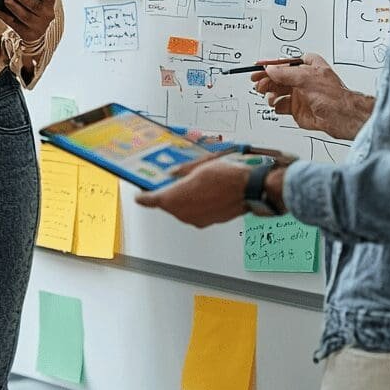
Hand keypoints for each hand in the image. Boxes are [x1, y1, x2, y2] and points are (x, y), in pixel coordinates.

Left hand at [0, 0, 56, 44]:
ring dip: (14, 7)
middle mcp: (46, 17)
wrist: (36, 31)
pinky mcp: (26, 34)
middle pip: (36, 7)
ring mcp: (37, 27)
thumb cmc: (33, 9)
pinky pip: (13, 24)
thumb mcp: (37, 1)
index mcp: (49, 6)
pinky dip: (4, 16)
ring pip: (25, 16)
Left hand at [135, 156, 253, 227]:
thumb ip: (182, 172)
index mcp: (175, 198)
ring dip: (182, 200)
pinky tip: (203, 193)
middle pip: (167, 205)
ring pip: (181, 210)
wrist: (249, 189)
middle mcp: (183, 212)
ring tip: (192, 185)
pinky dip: (194, 205)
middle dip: (167, 195)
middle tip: (169, 183)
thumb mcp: (199, 166)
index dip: (144, 197)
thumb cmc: (226, 176)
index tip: (139, 196)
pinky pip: (193, 214)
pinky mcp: (206, 222)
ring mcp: (195, 220)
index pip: (151, 200)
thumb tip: (172, 174)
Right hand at [250, 53, 373, 140]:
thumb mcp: (306, 77)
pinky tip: (277, 105)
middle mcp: (303, 80)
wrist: (342, 117)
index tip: (258, 66)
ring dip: (271, 93)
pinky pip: (281, 106)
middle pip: (278, 78)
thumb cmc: (333, 95)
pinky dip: (276, 105)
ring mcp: (300, 95)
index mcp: (308, 67)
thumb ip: (285, 73)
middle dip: (267, 80)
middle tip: (258, 83)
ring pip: (278, 92)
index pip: (285, 63)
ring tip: (270, 96)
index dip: (271, 65)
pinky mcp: (298, 110)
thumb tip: (270, 69)